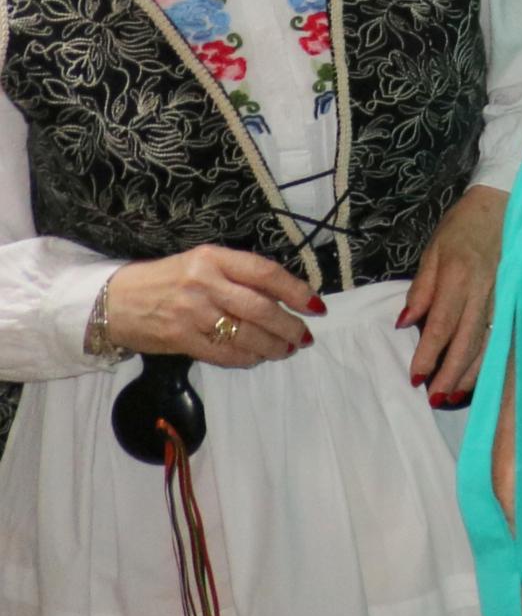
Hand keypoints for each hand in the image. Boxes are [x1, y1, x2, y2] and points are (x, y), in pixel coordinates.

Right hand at [102, 245, 319, 365]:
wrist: (110, 301)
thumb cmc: (163, 280)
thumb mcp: (200, 264)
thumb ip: (236, 275)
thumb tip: (282, 296)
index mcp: (213, 258)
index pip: (265, 273)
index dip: (296, 290)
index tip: (316, 305)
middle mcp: (204, 283)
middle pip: (261, 308)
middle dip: (290, 326)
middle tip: (305, 336)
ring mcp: (191, 312)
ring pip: (246, 333)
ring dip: (273, 346)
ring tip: (286, 349)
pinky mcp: (180, 339)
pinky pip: (223, 352)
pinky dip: (246, 357)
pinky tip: (257, 357)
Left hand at [399, 186, 505, 402]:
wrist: (504, 204)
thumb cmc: (462, 228)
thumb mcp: (432, 251)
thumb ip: (421, 289)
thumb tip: (404, 323)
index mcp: (458, 277)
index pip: (442, 323)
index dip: (429, 353)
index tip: (417, 377)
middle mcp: (483, 290)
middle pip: (467, 340)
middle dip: (450, 372)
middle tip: (435, 398)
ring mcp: (503, 296)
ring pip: (488, 342)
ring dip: (471, 372)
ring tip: (454, 395)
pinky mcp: (514, 298)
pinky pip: (502, 335)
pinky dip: (490, 358)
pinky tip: (480, 376)